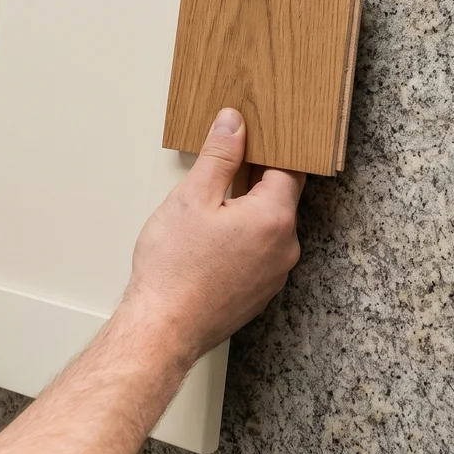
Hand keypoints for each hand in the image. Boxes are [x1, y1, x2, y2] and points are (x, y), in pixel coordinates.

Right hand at [116, 109, 304, 363]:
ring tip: (211, 207)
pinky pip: (260, 253)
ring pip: (269, 227)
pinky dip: (244, 239)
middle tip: (223, 167)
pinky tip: (213, 240)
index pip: (290, 168)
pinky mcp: (260, 292)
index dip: (271, 149)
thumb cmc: (174, 269)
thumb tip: (234, 122)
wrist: (163, 330)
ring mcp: (275, 274)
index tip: (252, 137)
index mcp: (274, 217)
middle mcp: (285, 247)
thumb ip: (219, 155)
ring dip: (248, 211)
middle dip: (256, 179)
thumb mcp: (192, 197)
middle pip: (281, 198)